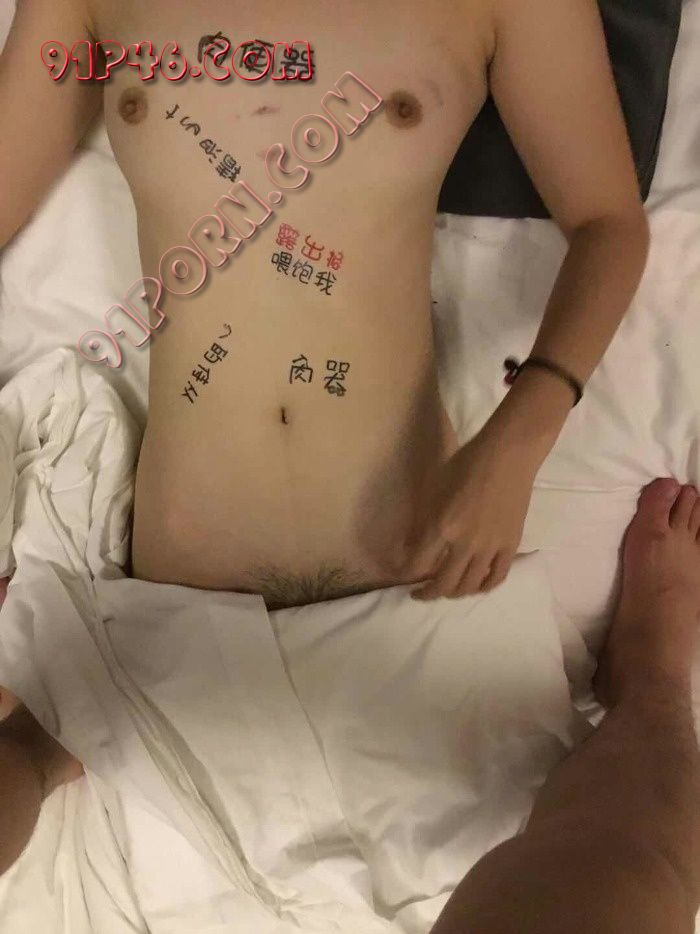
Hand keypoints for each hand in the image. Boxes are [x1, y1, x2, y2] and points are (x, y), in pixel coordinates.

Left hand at [404, 428, 538, 599]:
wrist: (508, 455)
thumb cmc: (465, 464)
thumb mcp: (433, 489)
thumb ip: (421, 522)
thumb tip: (410, 548)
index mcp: (441, 527)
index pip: (418, 566)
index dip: (407, 577)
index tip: (404, 579)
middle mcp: (464, 544)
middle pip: (444, 584)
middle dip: (429, 593)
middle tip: (422, 593)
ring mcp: (490, 547)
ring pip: (470, 585)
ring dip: (455, 593)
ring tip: (448, 590)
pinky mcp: (510, 545)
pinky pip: (497, 577)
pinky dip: (484, 586)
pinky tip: (476, 585)